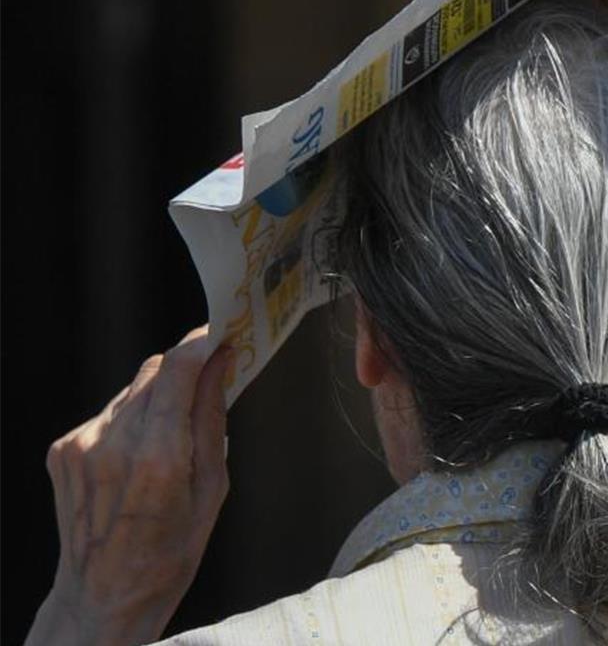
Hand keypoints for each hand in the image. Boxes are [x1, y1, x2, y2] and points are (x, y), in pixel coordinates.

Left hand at [27, 327, 231, 645]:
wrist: (105, 595)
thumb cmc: (169, 551)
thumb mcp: (213, 488)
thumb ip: (211, 419)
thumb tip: (221, 367)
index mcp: (158, 457)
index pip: (177, 369)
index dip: (202, 342)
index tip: (223, 333)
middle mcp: (112, 444)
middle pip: (154, 372)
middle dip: (185, 368)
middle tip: (212, 375)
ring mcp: (81, 446)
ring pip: (131, 391)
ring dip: (159, 397)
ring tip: (174, 435)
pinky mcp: (63, 450)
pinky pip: (108, 413)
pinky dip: (132, 419)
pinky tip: (141, 453)